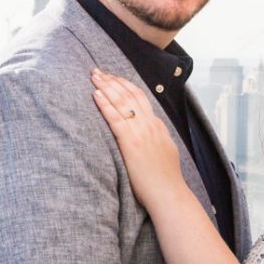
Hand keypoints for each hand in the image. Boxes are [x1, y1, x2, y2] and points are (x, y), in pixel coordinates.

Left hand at [90, 68, 185, 207]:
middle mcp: (150, 125)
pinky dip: (104, 104)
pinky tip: (95, 94)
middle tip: (98, 70)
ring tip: (94, 76)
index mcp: (157, 126)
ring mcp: (141, 132)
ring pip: (121, 101)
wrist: (169, 193)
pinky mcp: (130, 142)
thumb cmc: (165, 179)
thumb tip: (151, 132)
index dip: (125, 85)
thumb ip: (157, 138)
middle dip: (112, 80)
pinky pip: (115, 118)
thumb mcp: (166, 151)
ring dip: (106, 86)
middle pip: (129, 94)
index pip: (140, 97)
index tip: (113, 77)